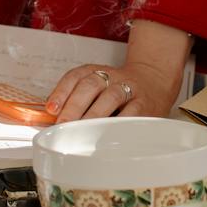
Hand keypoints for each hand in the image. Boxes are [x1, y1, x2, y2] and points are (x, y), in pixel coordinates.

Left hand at [45, 57, 183, 121]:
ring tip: (82, 131)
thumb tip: (53, 120)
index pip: (76, 76)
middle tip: (63, 124)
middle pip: (91, 84)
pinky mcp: (145, 105)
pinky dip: (118, 124)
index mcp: (99, 71)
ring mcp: (130, 89)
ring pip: (111, 96)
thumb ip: (78, 100)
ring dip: (94, 114)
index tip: (51, 109)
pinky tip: (107, 135)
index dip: (62, 91)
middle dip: (75, 105)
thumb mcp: (100, 87)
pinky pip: (131, 114)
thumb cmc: (121, 90)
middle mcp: (113, 77)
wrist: (155, 81)